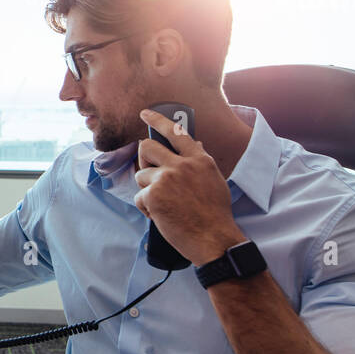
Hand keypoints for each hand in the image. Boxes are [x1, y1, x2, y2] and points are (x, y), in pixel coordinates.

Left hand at [133, 109, 245, 266]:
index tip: (145, 114)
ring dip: (147, 190)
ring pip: (141, 175)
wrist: (214, 239)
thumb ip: (200, 161)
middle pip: (147, 147)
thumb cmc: (215, 214)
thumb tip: (195, 143)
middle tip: (148, 172)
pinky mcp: (154, 195)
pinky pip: (139, 197)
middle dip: (142, 159)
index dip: (157, 120)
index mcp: (199, 159)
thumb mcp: (214, 180)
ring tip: (165, 204)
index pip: (176, 132)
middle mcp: (182, 164)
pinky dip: (147, 208)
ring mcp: (166, 178)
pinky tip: (162, 216)